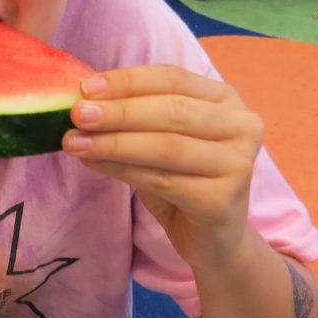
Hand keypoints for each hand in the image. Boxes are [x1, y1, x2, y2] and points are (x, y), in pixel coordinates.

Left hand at [64, 65, 264, 267]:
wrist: (211, 238)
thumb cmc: (181, 180)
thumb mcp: (159, 139)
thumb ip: (134, 117)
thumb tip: (82, 102)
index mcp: (225, 99)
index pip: (172, 78)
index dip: (127, 81)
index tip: (85, 88)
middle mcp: (242, 126)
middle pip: (172, 110)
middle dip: (119, 111)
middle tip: (77, 115)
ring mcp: (239, 163)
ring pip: (166, 146)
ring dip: (115, 143)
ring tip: (75, 142)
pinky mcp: (224, 199)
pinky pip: (163, 180)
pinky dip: (123, 170)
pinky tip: (94, 164)